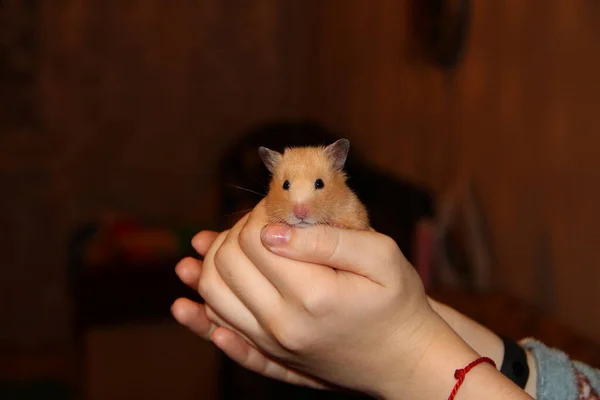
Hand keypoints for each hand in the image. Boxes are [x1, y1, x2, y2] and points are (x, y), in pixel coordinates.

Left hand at [194, 200, 478, 398]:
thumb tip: (272, 229)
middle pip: (225, 266)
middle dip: (232, 233)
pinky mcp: (270, 358)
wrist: (405, 359)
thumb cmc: (398, 302)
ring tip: (217, 245)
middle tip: (259, 223)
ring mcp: (272, 346)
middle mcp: (283, 325)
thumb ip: (325, 239)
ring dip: (207, 266)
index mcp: (312, 295)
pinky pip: (221, 336)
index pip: (255, 240)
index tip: (277, 206)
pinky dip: (199, 317)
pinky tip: (186, 305)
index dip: (259, 212)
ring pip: (214, 299)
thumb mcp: (380, 256)